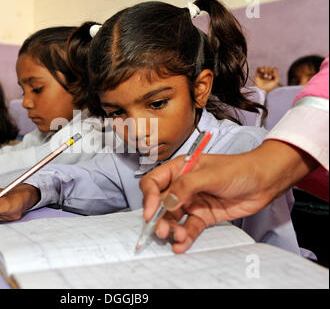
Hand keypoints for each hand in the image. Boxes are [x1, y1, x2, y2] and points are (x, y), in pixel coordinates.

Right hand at [139, 140, 317, 253]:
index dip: (148, 197)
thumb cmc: (239, 169)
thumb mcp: (210, 175)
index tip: (150, 213)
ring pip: (173, 219)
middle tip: (162, 230)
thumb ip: (185, 187)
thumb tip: (166, 201)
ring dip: (172, 229)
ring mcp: (192, 202)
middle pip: (161, 204)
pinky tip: (181, 245)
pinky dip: (184, 237)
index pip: (154, 183)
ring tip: (177, 237)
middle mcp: (182, 186)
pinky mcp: (203, 216)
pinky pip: (189, 228)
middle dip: (159, 219)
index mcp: (179, 169)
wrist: (265, 181)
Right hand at [254, 66, 278, 92]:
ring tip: (265, 76)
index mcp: (272, 75)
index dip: (274, 69)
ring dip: (266, 71)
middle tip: (268, 78)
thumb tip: (273, 72)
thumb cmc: (268, 87)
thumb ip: (277, 76)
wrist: (261, 90)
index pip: (274, 69)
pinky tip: (262, 71)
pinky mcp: (257, 74)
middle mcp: (267, 74)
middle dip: (270, 72)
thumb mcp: (275, 82)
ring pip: (265, 67)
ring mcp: (262, 74)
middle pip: (269, 68)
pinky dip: (261, 68)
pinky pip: (258, 68)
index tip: (274, 73)